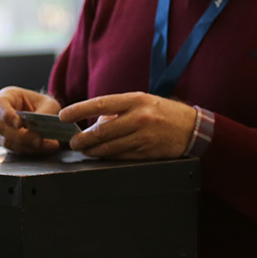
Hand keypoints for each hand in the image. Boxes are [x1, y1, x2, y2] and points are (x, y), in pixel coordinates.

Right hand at [0, 86, 62, 154]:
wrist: (42, 113)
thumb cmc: (41, 104)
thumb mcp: (48, 103)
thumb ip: (43, 113)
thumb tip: (39, 127)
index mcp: (6, 96)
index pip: (0, 105)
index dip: (8, 115)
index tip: (19, 124)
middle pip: (2, 127)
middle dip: (22, 136)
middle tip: (39, 140)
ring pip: (8, 141)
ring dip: (28, 145)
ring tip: (49, 145)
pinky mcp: (6, 142)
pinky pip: (15, 149)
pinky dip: (30, 150)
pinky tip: (45, 148)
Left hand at [60, 92, 196, 159]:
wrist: (192, 128)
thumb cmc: (162, 112)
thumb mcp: (142, 102)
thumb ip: (117, 110)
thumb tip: (94, 124)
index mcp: (135, 100)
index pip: (100, 103)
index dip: (79, 110)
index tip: (63, 116)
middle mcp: (139, 117)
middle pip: (102, 132)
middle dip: (82, 139)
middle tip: (73, 143)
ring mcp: (144, 137)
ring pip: (109, 147)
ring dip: (92, 151)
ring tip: (84, 151)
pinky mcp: (147, 152)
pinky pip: (121, 157)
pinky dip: (108, 156)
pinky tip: (102, 155)